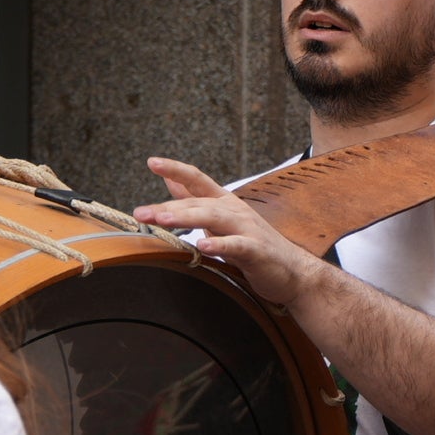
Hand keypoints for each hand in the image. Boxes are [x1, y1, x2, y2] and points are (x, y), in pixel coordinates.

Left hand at [132, 158, 330, 307]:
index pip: (197, 179)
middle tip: (141, 213)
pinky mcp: (256, 250)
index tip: (152, 162)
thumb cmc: (253, 247)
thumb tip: (170, 182)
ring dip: (186, 218)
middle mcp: (234, 210)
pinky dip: (219, 245)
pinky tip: (203, 246)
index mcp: (224, 202)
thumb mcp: (221, 221)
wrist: (293, 272)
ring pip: (213, 218)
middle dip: (167, 207)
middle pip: (197, 202)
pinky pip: (236, 245)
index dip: (175, 169)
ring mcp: (247, 228)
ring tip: (163, 221)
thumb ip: (196, 201)